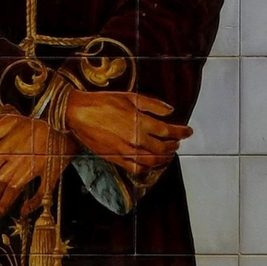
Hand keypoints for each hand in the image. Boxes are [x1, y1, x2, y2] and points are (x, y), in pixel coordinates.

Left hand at [0, 108, 75, 218]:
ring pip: (14, 189)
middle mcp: (17, 159)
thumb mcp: (9, 122)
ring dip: (5, 203)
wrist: (62, 123)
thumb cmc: (35, 123)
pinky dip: (32, 203)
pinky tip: (24, 211)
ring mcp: (34, 167)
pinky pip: (40, 192)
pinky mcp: (49, 172)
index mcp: (6, 148)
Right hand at [64, 88, 191, 177]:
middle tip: (177, 142)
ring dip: (163, 159)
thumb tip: (170, 111)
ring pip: (151, 162)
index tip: (188, 131)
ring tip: (167, 154)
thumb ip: (153, 105)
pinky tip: (151, 163)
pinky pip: (136, 169)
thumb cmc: (102, 102)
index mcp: (140, 123)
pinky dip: (148, 168)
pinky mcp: (115, 158)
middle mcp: (135, 140)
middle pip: (162, 149)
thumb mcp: (130, 97)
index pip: (168, 131)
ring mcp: (125, 152)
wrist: (78, 113)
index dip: (181, 132)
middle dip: (173, 146)